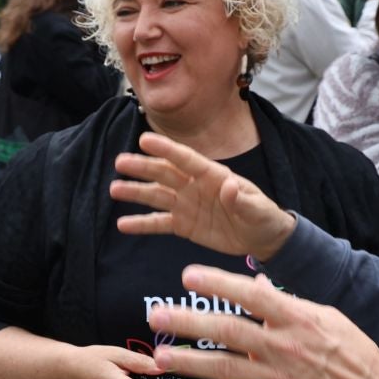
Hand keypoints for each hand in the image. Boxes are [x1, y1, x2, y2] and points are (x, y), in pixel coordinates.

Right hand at [111, 132, 297, 258]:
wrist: (263, 239)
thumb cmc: (263, 217)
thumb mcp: (258, 209)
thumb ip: (242, 199)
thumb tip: (228, 186)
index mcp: (214, 176)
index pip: (187, 159)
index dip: (166, 149)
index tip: (144, 139)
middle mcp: (195, 186)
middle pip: (165, 174)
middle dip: (143, 167)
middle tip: (120, 162)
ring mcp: (187, 205)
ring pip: (157, 196)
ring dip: (136, 192)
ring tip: (114, 189)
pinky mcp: (184, 225)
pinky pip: (159, 223)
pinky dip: (141, 224)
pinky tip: (122, 224)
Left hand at [144, 268, 378, 378]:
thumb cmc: (351, 350)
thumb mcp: (324, 315)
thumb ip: (286, 300)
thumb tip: (255, 282)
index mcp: (294, 318)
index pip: (249, 295)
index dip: (217, 284)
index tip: (187, 276)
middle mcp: (281, 346)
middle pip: (226, 331)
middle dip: (187, 323)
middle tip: (156, 316)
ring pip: (224, 369)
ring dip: (188, 363)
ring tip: (159, 356)